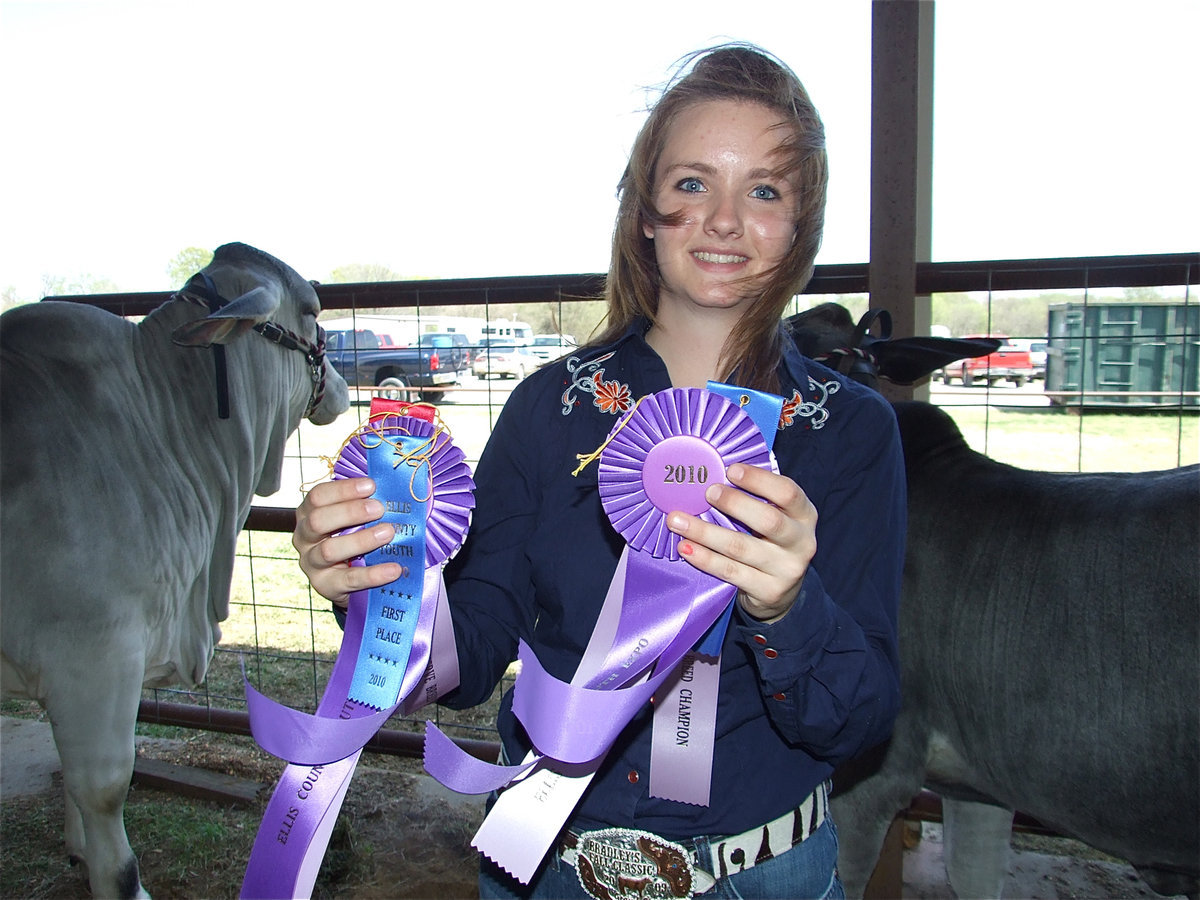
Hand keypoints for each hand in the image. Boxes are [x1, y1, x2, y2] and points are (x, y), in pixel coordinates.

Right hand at [293, 477, 402, 607]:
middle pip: (318, 520)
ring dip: (361, 540)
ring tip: (388, 533)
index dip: (344, 489)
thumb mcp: (355, 519)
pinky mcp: (325, 585)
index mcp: (309, 513)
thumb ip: (366, 503)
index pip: (318, 496)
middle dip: (350, 512)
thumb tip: (392, 486)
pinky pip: (348, 580)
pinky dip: (373, 574)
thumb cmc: (354, 537)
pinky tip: (394, 569)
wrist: (350, 580)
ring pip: (329, 550)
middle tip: (379, 508)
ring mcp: (311, 563)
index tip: (371, 485)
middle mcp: (304, 537)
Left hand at [666, 463, 816, 622]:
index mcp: (805, 515)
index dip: (759, 480)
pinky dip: (705, 558)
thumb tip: (713, 471)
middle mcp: (801, 542)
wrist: (781, 591)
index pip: (788, 493)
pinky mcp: (768, 591)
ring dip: (705, 532)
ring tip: (677, 520)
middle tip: (707, 493)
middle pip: (769, 520)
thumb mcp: (776, 515)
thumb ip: (757, 497)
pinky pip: (730, 572)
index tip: (731, 470)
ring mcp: (786, 569)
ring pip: (741, 548)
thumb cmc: (770, 540)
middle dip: (734, 504)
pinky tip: (685, 547)